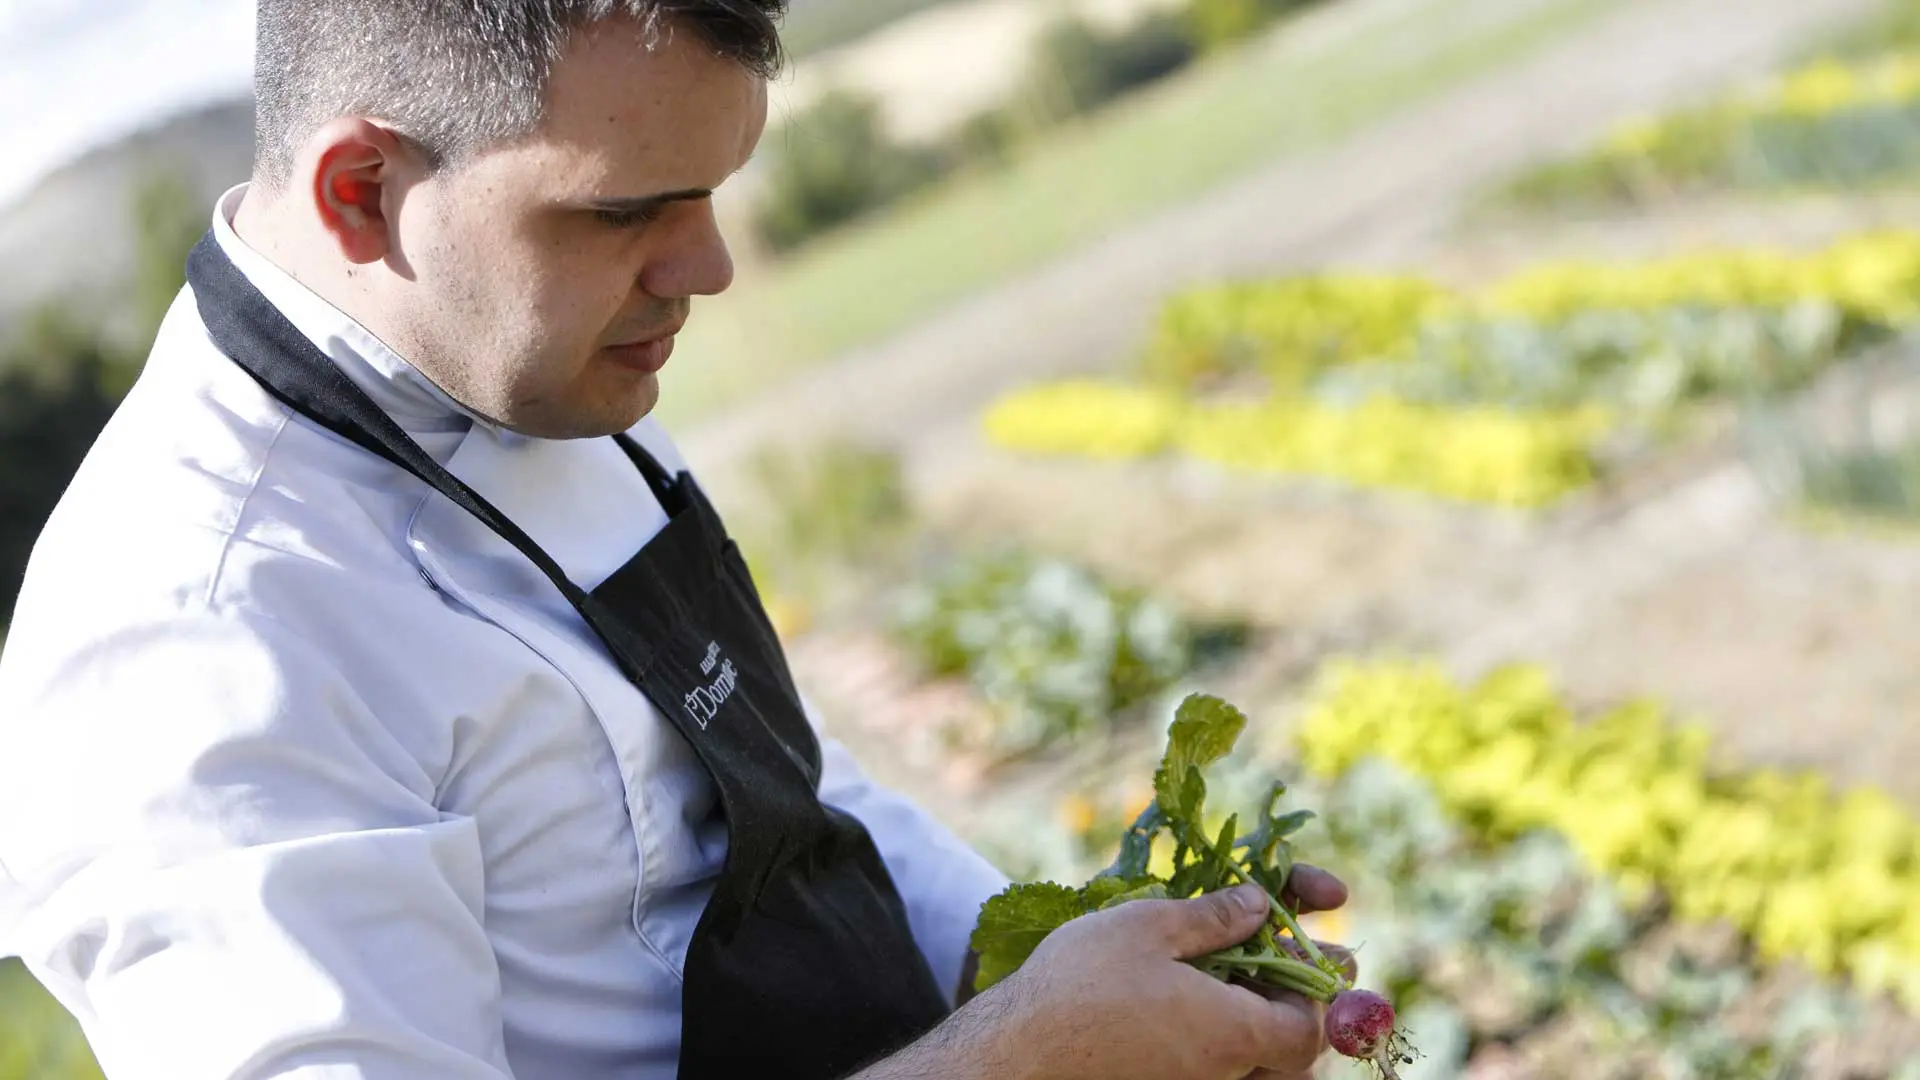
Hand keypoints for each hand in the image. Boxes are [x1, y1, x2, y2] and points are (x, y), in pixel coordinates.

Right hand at [983, 866, 1349, 1079]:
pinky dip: (1223, 1041)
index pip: (1311, 1027)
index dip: (1314, 989)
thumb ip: (1215, 916)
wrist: (1016, 1053)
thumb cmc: (1078, 984)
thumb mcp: (1148, 927)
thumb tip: (1263, 904)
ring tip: (1241, 976)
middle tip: (1282, 958)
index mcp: (1233, 1032)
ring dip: (1261, 1024)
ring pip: (1255, 1066)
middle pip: (1291, 1053)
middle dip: (1296, 1004)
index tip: (1297, 949)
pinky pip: (1216, 1071)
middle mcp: (1224, 1074)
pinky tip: (1195, 1003)